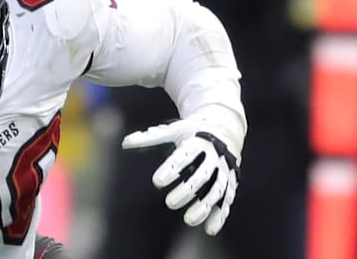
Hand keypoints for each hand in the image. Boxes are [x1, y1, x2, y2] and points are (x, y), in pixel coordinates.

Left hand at [122, 119, 240, 235]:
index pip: (184, 156)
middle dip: (187, 190)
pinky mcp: (231, 181)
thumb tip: (125, 143)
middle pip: (202, 175)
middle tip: (169, 203)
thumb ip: (149, 138)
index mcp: (197, 141)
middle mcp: (214, 156)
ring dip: (204, 206)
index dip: (171, 169)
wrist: (224, 127)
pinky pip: (227, 200)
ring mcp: (224, 169)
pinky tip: (209, 229)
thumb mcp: (172, 131)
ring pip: (217, 189)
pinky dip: (219, 215)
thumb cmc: (190, 132)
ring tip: (188, 220)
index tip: (156, 182)